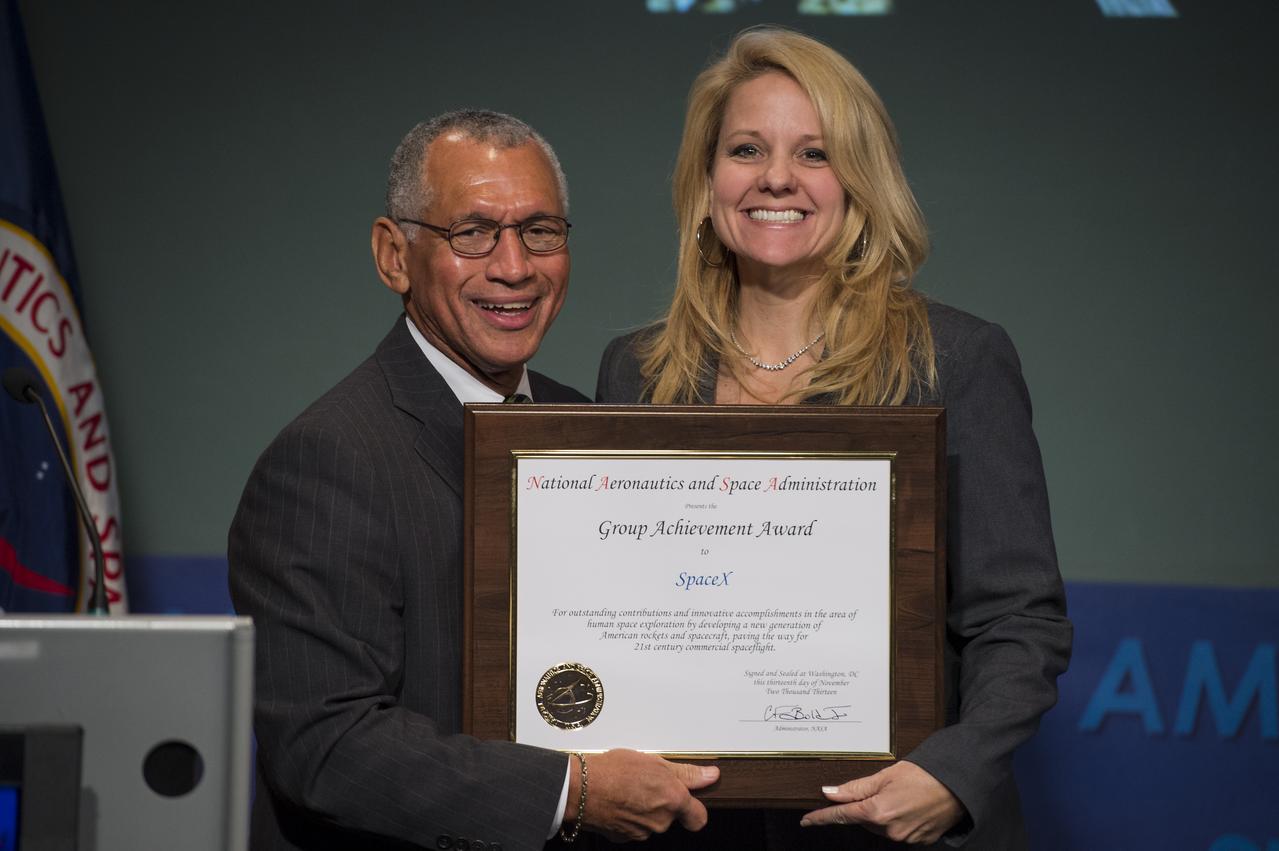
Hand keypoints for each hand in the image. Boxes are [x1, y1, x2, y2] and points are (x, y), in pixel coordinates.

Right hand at [573, 749, 718, 841]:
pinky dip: (629, 817)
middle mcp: (661, 821)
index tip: (689, 799)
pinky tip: (619, 801)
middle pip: (671, 816)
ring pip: (651, 822)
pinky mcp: (625, 838)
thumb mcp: (655, 762)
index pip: (698, 817)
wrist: (581, 788)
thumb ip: (686, 773)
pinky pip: (634, 828)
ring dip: (644, 808)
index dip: (694, 809)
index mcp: (673, 800)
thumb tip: (710, 775)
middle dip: (662, 802)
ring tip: (628, 788)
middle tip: (646, 782)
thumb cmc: (613, 770)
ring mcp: (642, 832)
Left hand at [800, 761, 964, 844]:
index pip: (841, 816)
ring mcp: (904, 838)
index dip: (822, 817)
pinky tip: (910, 806)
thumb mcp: (886, 775)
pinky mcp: (918, 841)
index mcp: (877, 812)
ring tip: (901, 795)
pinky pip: (898, 831)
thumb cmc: (925, 775)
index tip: (807, 820)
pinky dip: (898, 820)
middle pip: (863, 820)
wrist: (959, 785)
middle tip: (882, 788)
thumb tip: (830, 792)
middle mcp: (889, 830)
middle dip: (864, 806)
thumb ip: (855, 787)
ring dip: (881, 813)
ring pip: (880, 827)